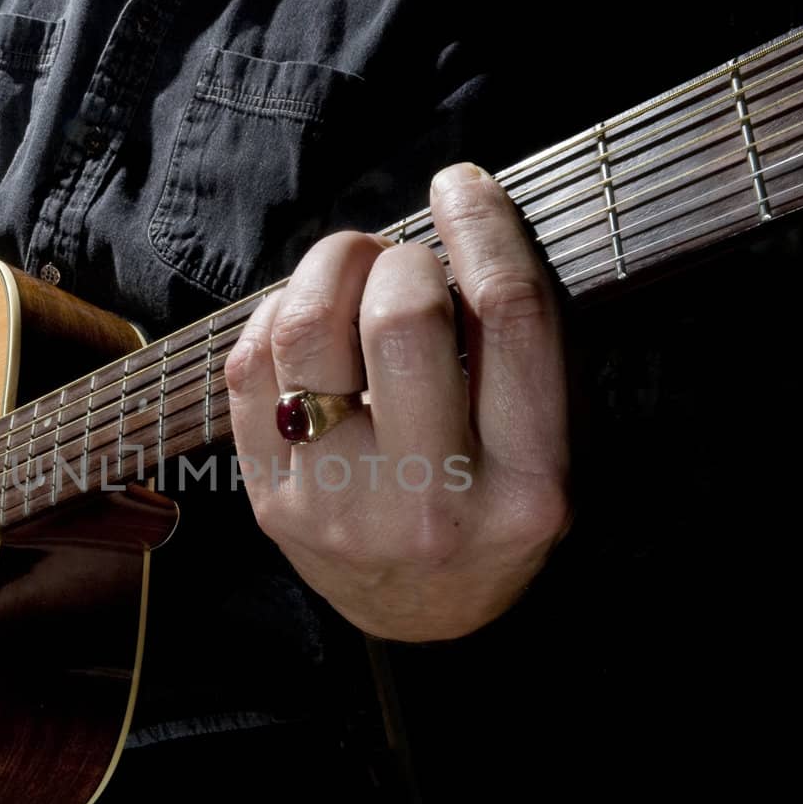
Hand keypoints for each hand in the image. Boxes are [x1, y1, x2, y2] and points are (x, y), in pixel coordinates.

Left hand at [225, 162, 569, 640]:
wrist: (426, 619)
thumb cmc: (494, 505)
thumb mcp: (551, 445)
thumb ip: (523, 348)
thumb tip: (459, 215)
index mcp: (529, 486)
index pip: (509, 316)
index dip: (483, 224)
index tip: (462, 185)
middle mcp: (433, 505)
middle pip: (402, 317)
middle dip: (400, 255)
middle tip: (403, 258)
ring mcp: (342, 511)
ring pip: (307, 333)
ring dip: (328, 268)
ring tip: (352, 268)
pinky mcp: (274, 506)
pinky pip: (251, 369)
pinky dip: (277, 315)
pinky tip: (308, 319)